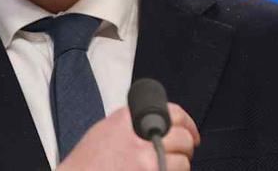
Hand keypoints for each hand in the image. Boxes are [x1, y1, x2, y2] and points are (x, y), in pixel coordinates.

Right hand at [59, 103, 199, 170]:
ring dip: (179, 166)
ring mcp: (147, 162)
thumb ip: (131, 124)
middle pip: (182, 137)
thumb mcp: (105, 131)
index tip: (190, 132)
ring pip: (183, 161)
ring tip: (164, 169)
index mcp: (127, 121)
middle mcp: (139, 139)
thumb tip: (157, 124)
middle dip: (186, 147)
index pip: (172, 112)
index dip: (187, 123)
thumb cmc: (87, 163)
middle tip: (179, 154)